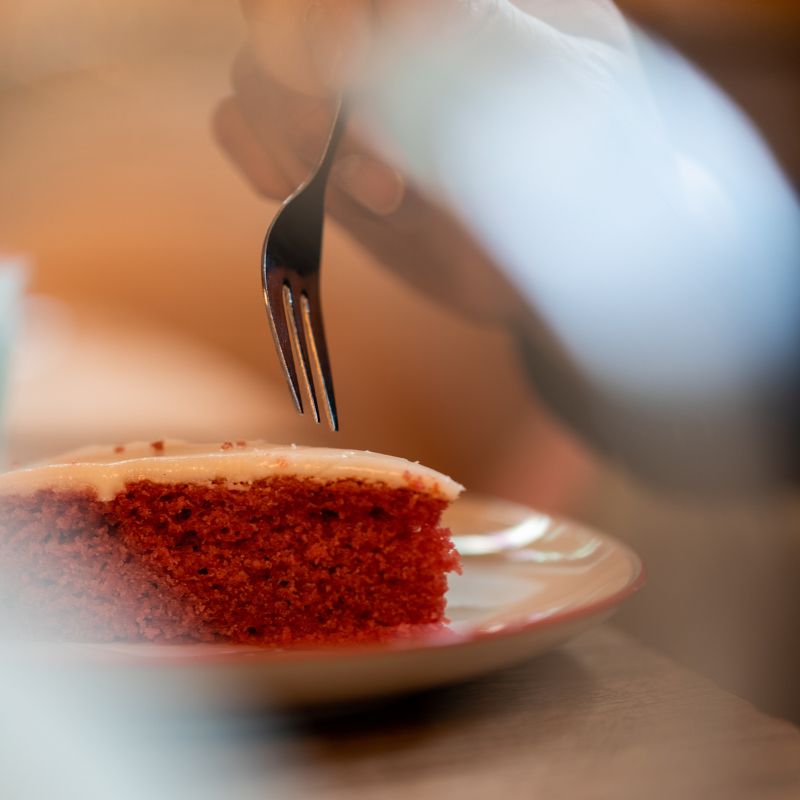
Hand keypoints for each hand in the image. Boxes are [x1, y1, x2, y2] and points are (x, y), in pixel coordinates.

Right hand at [213, 1, 631, 327]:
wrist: (563, 265)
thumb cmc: (591, 182)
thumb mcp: (575, 108)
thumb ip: (489, 57)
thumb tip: (393, 28)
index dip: (333, 9)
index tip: (349, 58)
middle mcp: (395, 26)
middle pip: (283, 6)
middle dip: (301, 70)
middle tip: (350, 142)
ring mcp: (351, 89)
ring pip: (257, 66)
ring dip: (294, 132)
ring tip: (382, 196)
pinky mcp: (323, 149)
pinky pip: (240, 120)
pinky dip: (252, 149)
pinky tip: (291, 187)